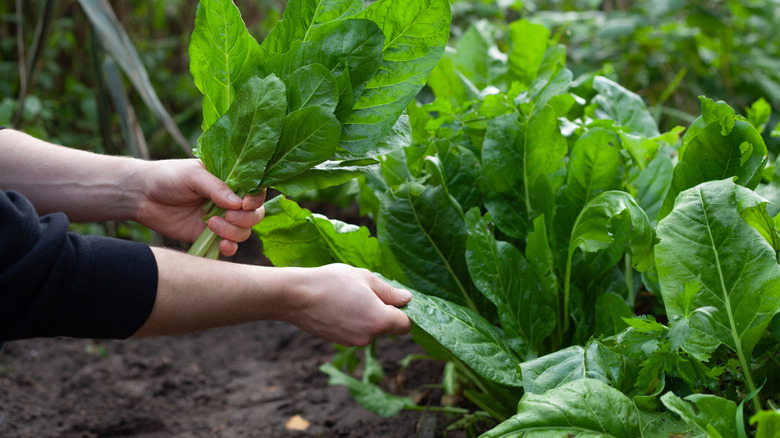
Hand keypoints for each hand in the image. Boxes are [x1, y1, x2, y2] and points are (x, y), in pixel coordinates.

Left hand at [133, 159, 264, 255]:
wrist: (141, 196)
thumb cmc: (167, 177)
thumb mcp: (192, 175)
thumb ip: (216, 187)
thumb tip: (238, 203)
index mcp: (230, 180)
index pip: (255, 189)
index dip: (255, 198)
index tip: (244, 204)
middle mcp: (229, 201)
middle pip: (254, 214)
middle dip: (245, 218)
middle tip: (227, 216)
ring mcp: (221, 219)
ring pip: (244, 231)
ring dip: (233, 232)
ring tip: (210, 225)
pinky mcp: (209, 236)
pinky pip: (229, 246)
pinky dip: (230, 248)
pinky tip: (221, 245)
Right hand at [284, 264, 412, 346]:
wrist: (295, 296)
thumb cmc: (332, 282)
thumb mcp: (365, 278)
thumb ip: (389, 292)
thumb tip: (406, 299)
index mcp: (380, 320)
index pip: (405, 325)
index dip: (403, 311)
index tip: (393, 298)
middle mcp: (368, 336)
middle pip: (386, 326)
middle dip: (381, 310)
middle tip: (364, 290)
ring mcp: (351, 341)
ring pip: (368, 328)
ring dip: (364, 314)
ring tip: (346, 295)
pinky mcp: (337, 341)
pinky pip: (353, 330)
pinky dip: (350, 320)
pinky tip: (336, 304)